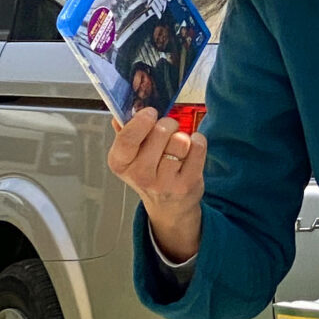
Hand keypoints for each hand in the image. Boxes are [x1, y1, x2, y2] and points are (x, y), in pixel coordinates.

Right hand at [109, 108, 206, 262]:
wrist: (168, 206)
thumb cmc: (150, 173)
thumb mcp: (131, 156)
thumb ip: (125, 133)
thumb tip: (120, 113)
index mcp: (120, 163)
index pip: (127, 138)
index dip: (141, 121)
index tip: (151, 112)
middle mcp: (139, 175)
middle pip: (160, 132)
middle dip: (168, 123)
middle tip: (169, 129)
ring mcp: (163, 182)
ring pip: (180, 140)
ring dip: (183, 136)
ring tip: (178, 145)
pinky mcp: (186, 184)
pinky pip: (198, 147)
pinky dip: (198, 141)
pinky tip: (191, 148)